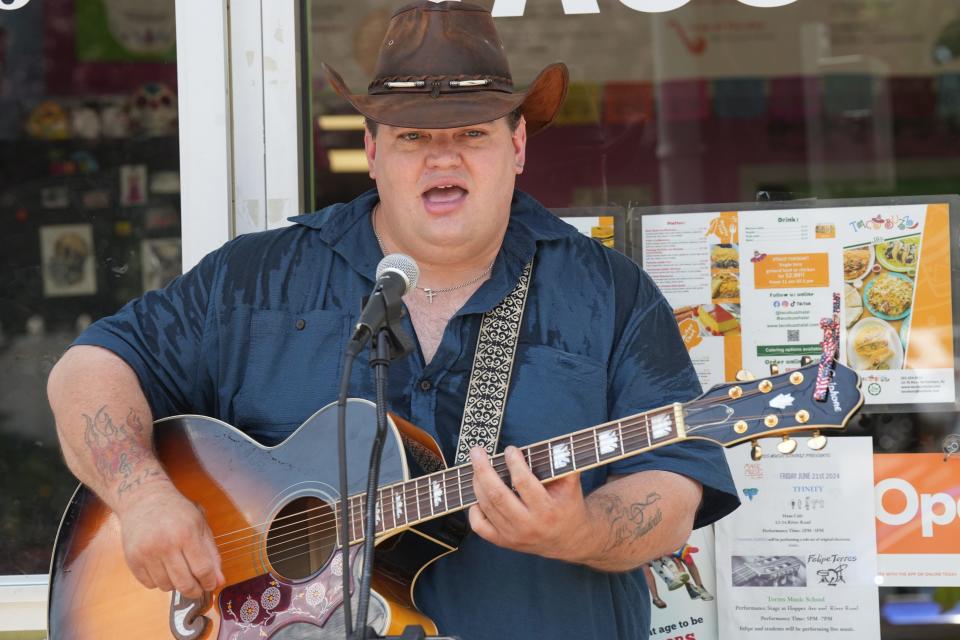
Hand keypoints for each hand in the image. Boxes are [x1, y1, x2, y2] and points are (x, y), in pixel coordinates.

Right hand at [116, 482, 223, 598]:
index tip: (212, 585)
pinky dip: (159, 582)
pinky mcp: (132, 560)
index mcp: (186, 534)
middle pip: (184, 583)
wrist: (144, 499)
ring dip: (176, 585)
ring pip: (166, 587)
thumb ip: (211, 553)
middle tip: (198, 589)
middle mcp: (165, 545)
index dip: (210, 582)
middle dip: (195, 591)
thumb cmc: (176, 511)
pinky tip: (163, 569)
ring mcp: (146, 554)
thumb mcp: (200, 525)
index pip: (202, 569)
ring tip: (179, 572)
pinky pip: (149, 584)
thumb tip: (219, 581)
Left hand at [468, 445, 591, 561]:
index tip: (510, 450)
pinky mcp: (504, 542)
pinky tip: (478, 495)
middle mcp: (529, 525)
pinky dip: (474, 510)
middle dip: (483, 470)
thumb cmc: (568, 506)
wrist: (569, 540)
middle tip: (476, 452)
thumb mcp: (572, 486)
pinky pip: (480, 527)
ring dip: (477, 483)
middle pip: (497, 495)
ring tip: (477, 466)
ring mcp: (514, 536)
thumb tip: (554, 444)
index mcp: (547, 510)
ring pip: (487, 506)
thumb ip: (564, 465)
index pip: (523, 482)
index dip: (514, 462)